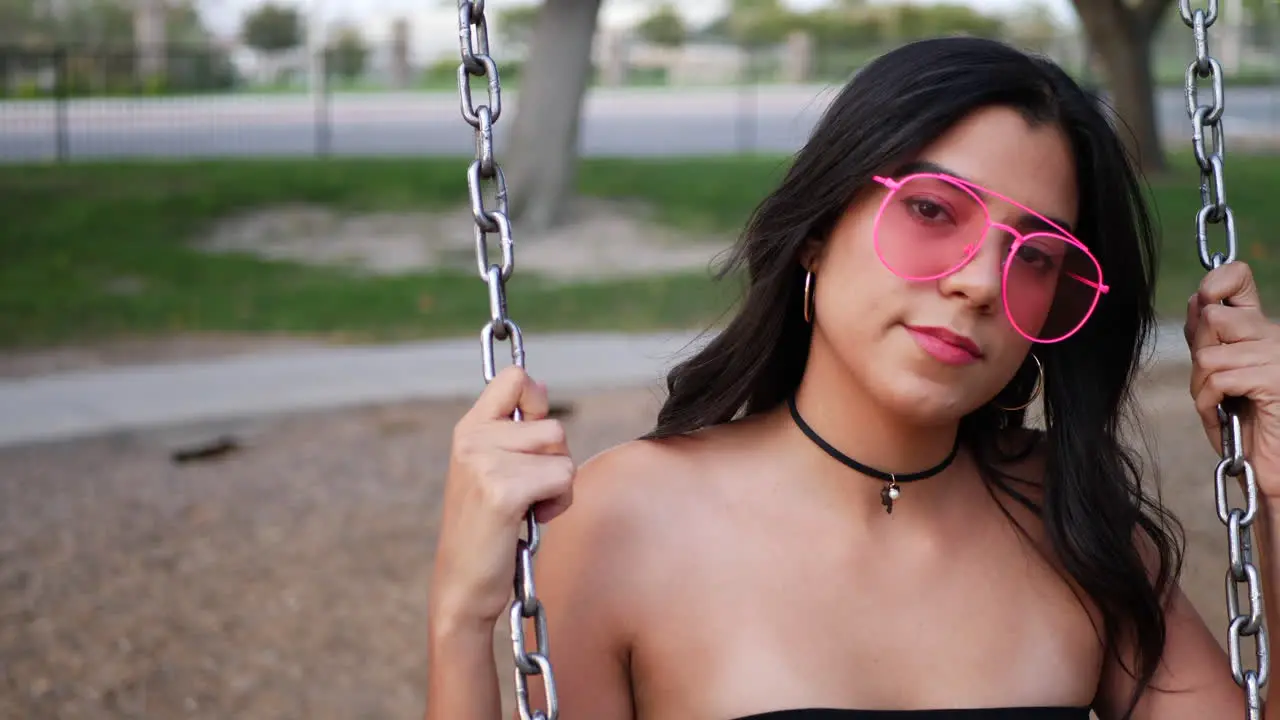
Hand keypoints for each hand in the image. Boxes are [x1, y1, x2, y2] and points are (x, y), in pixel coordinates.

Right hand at [431, 366, 575, 629]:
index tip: (530, 437)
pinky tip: (530, 520)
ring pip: (562, 453)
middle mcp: (472, 439)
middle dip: (555, 462)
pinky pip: (562, 479)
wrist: (463, 585)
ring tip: (528, 507)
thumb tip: (540, 385)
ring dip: (558, 485)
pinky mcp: (502, 491)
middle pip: (553, 425)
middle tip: (527, 493)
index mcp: (468, 430)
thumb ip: (514, 430)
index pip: (515, 378)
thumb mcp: (492, 469)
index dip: (537, 401)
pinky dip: (558, 504)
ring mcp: (484, 463)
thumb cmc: (487, 530)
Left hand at [1185, 261, 1279, 499]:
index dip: (1214, 281)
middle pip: (1211, 316)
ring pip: (1208, 353)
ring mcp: (1277, 356)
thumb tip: (1197, 300)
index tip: (1204, 300)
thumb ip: (1209, 341)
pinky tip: (1223, 415)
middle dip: (1197, 355)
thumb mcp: (1220, 375)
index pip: (1238, 278)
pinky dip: (1209, 402)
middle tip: (1211, 385)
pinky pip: (1219, 379)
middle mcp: (1273, 336)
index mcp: (1260, 330)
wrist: (1273, 464)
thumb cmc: (1247, 423)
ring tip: (1217, 405)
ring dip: (1201, 387)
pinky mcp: (1274, 380)